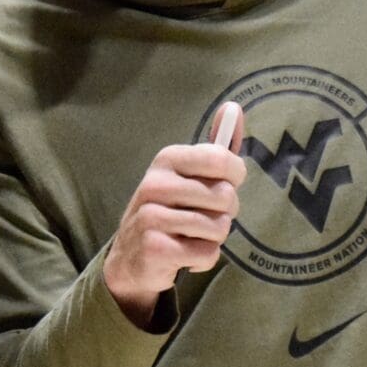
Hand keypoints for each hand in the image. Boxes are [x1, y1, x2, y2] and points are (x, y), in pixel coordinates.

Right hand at [103, 104, 246, 326]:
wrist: (131, 257)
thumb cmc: (171, 211)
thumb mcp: (190, 175)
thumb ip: (216, 146)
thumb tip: (233, 107)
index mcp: (167, 159)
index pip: (222, 160)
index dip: (235, 177)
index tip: (223, 184)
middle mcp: (155, 184)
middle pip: (226, 197)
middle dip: (225, 213)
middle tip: (203, 217)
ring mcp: (151, 217)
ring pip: (219, 228)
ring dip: (213, 238)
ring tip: (191, 236)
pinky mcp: (155, 249)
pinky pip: (207, 254)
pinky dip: (203, 259)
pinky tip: (185, 254)